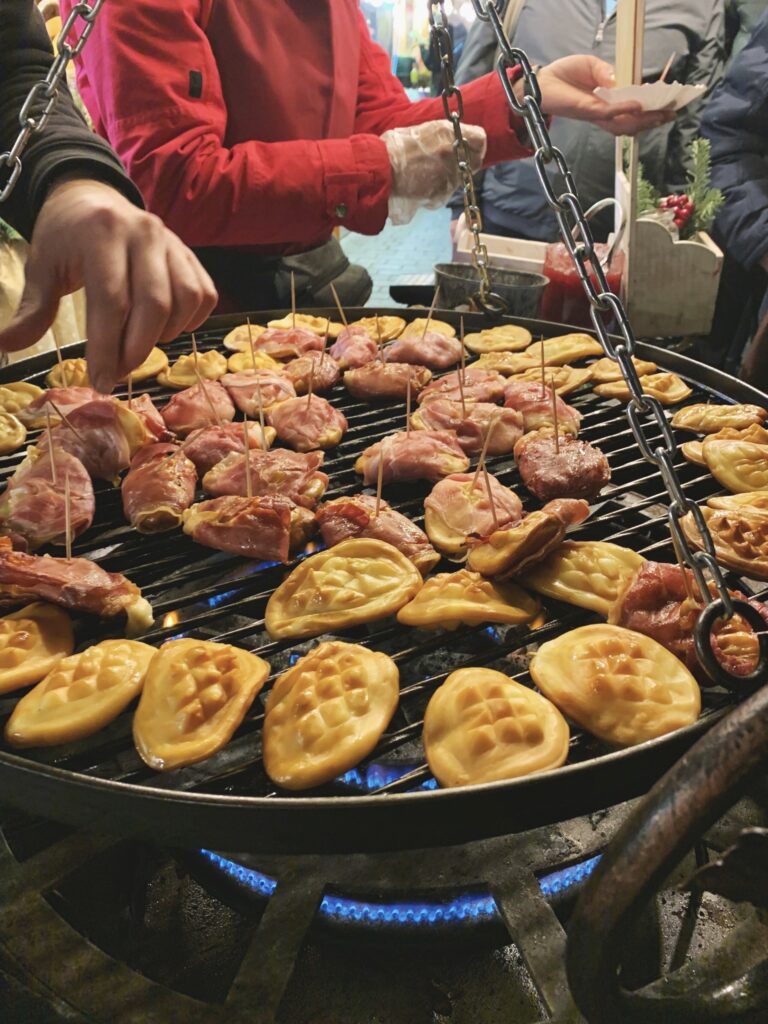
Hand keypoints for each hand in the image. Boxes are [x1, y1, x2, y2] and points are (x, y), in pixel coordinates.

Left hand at [0, 178, 217, 392]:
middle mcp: (144, 232)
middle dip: (137, 350)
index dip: (107, 347)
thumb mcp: (41, 268)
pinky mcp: (190, 254)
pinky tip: (164, 328)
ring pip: (185, 301)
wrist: (93, 197)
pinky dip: (190, 321)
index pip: (111, 300)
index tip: (99, 381)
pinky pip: (204, 295)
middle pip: (154, 305)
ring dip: (165, 335)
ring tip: (139, 344)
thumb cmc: (65, 237)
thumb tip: (4, 345)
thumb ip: (32, 310)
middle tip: (118, 373)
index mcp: (102, 232)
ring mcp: (172, 241)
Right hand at [383, 120, 486, 225]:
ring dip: (447, 179)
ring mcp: (449, 176)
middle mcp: (454, 154)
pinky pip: (444, 194)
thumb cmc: (395, 147)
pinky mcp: (442, 195)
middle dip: (462, 164)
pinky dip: (436, 193)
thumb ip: (442, 135)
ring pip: (458, 180)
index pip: (480, 139)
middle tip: (445, 165)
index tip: (468, 150)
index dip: (475, 146)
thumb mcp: (422, 130)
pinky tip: (421, 186)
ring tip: (426, 175)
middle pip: (473, 162)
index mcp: (449, 133)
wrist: (381, 170)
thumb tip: (453, 140)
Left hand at [523, 56, 675, 136]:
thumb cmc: (564, 74)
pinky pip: (610, 114)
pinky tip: (638, 105)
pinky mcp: (588, 112)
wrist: (541, 83)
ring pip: (625, 123)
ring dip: (645, 120)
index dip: (651, 107)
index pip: (634, 108)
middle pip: (634, 121)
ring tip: (663, 115)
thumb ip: (608, 73)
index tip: (669, 103)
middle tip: (673, 114)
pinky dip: (624, 109)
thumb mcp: (592, 66)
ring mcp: (597, 114)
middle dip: (654, 119)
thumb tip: (624, 81)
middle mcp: (605, 112)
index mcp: (608, 101)